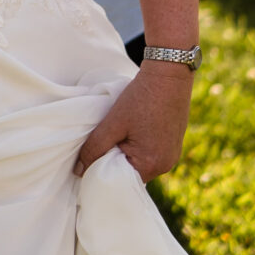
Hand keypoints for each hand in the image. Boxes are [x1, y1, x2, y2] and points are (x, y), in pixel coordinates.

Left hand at [77, 62, 191, 181]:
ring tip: (120, 133)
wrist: (169, 74)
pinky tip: (134, 130)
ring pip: (141, 163)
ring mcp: (172, 156)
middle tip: (104, 143)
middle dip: (116, 161)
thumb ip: (94, 148)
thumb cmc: (141, 98)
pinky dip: (140, 146)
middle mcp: (165, 165)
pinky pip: (152, 154)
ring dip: (128, 153)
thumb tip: (79, 171)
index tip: (92, 159)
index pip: (120, 180)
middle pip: (132, 173)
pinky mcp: (174, 145)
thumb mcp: (113, 123)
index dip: (104, 170)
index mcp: (151, 164)